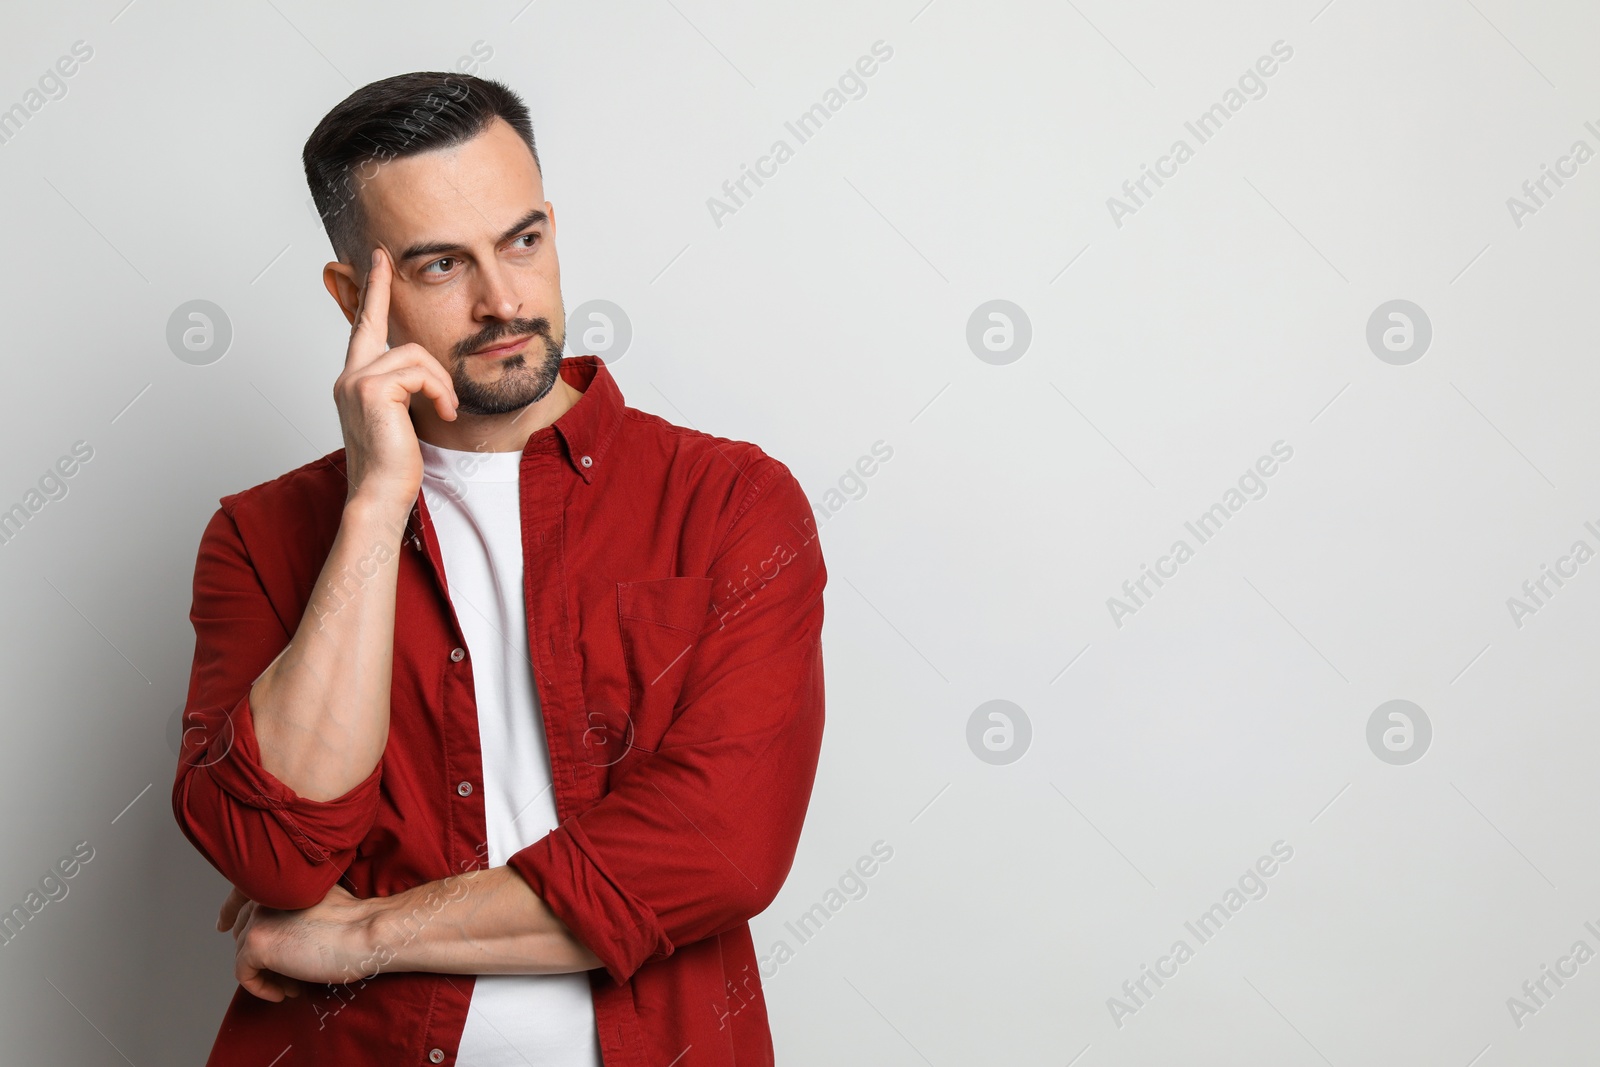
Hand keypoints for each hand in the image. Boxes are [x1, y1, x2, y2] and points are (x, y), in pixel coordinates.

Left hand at [219, 883, 380, 1001]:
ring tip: (295, 984)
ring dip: (268, 973)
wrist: (365, 933)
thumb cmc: (356, 922)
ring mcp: (258, 918)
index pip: (241, 894)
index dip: (229, 912)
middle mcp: (264, 894)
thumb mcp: (321, 901)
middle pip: (242, 928)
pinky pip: (244, 974)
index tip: (223, 926)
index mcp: (280, 880)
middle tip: (287, 974)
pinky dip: (262, 988)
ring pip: (244, 954)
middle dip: (259, 954)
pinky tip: (285, 992)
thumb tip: (281, 931)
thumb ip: (295, 907)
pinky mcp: (257, 944)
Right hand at [334, 246, 458, 508]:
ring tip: (446, 408)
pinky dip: (439, 391)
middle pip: (383, 329)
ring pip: (412, 355)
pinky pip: (418, 372)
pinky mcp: (371, 389)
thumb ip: (405, 389)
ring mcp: (355, 381)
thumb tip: (425, 374)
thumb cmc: (394, 466)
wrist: (381, 495)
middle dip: (385, 296)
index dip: (370, 292)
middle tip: (386, 262)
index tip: (375, 261)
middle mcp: (348, 376)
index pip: (362, 328)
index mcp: (355, 381)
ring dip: (440, 382)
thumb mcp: (402, 418)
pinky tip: (443, 412)